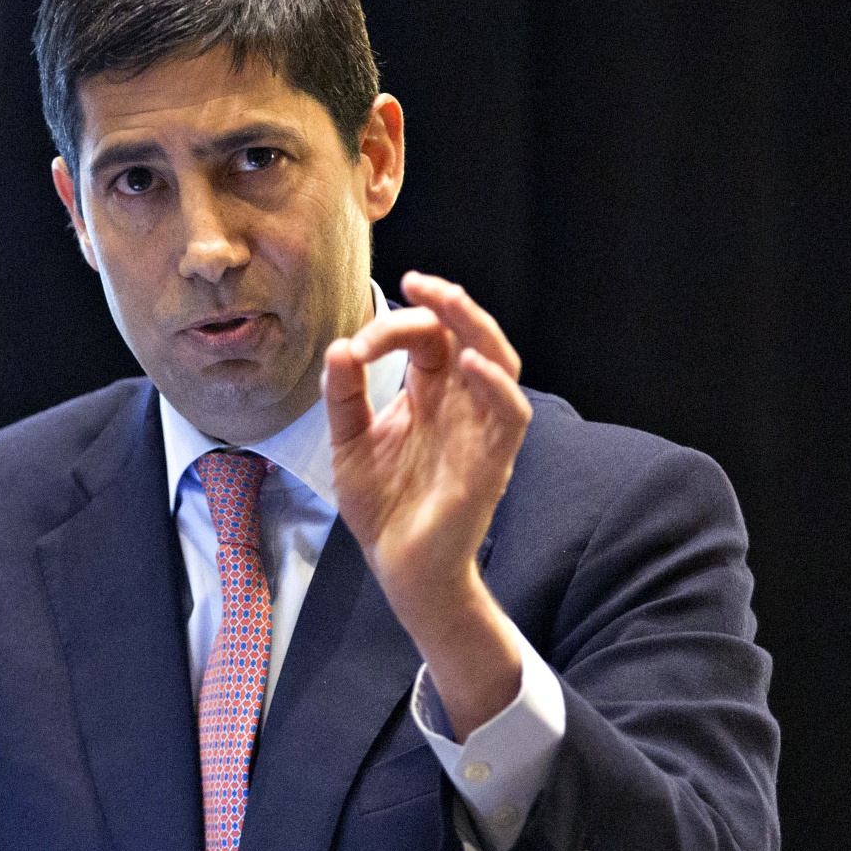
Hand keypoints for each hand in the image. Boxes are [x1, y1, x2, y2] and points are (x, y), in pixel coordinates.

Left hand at [322, 272, 532, 736]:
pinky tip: (468, 365)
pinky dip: (496, 386)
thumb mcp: (349, 443)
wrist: (400, 568)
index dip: (396, 327)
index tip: (359, 345)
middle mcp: (459, 403)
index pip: (426, 339)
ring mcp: (480, 429)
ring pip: (499, 362)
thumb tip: (340, 346)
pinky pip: (511, 414)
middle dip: (449, 304)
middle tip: (418, 282)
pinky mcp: (493, 461)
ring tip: (449, 302)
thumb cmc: (383, 506)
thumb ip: (344, 397)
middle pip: (470, 336)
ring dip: (477, 327)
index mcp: (428, 394)